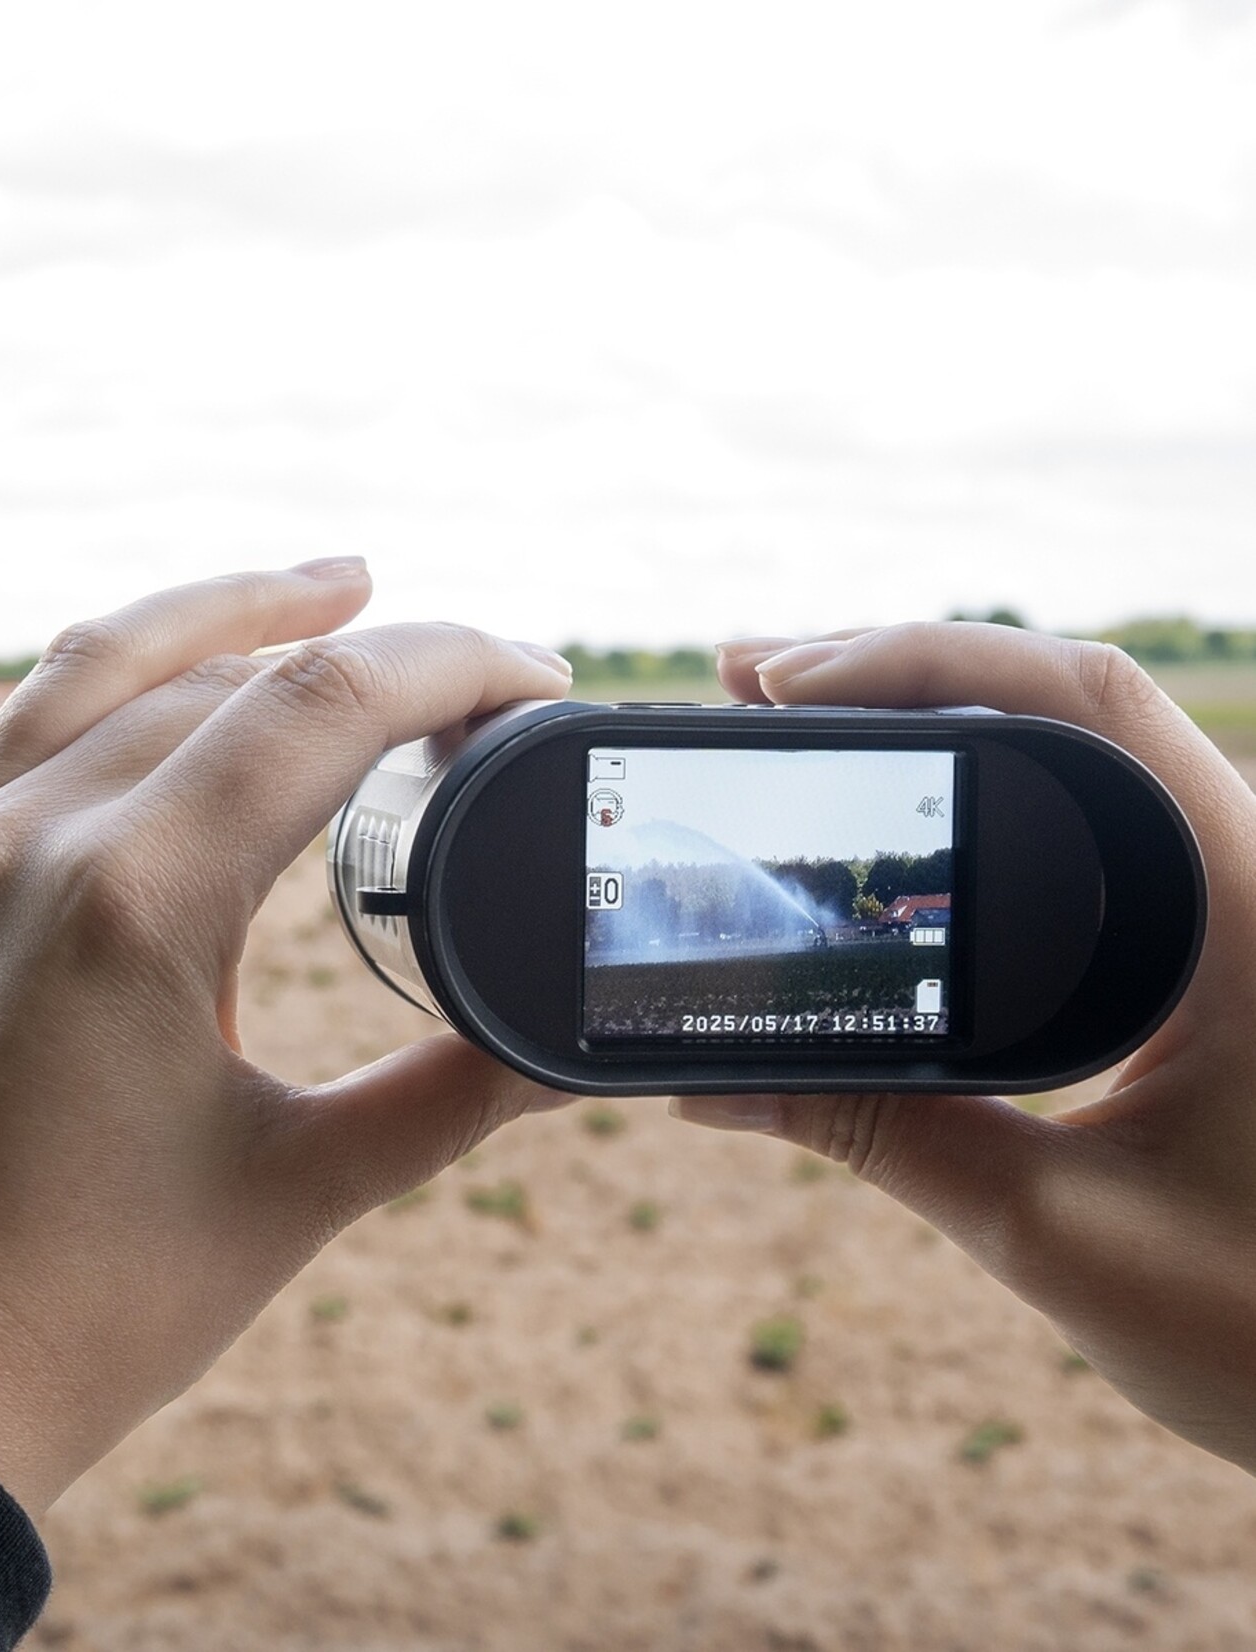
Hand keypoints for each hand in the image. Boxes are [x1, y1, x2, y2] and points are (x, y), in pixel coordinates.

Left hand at [0, 561, 574, 1516]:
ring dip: (217, 612)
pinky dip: (89, 689)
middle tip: (463, 673)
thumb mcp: (301, 1190)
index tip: (532, 676)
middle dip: (362, 650)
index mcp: (132, 901)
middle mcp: (22, 845)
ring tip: (324, 586)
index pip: (322, 709)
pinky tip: (142, 688)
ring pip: (90, 669)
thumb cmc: (92, 1309)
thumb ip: (452, 1094)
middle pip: (221, 674)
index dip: (449, 667)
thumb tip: (572, 1053)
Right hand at [672, 623, 1255, 1472]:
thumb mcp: (1059, 1231)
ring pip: (1077, 747)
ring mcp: (1232, 901)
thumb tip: (710, 1086)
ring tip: (791, 713)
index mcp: (1249, 901)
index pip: (1087, 697)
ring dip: (932, 714)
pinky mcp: (1207, 947)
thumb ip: (882, 1137)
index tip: (782, 683)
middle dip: (896, 666)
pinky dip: (972, 787)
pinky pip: (1084, 821)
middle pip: (1068, 692)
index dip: (921, 657)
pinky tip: (893, 808)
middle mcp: (1249, 870)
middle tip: (748, 679)